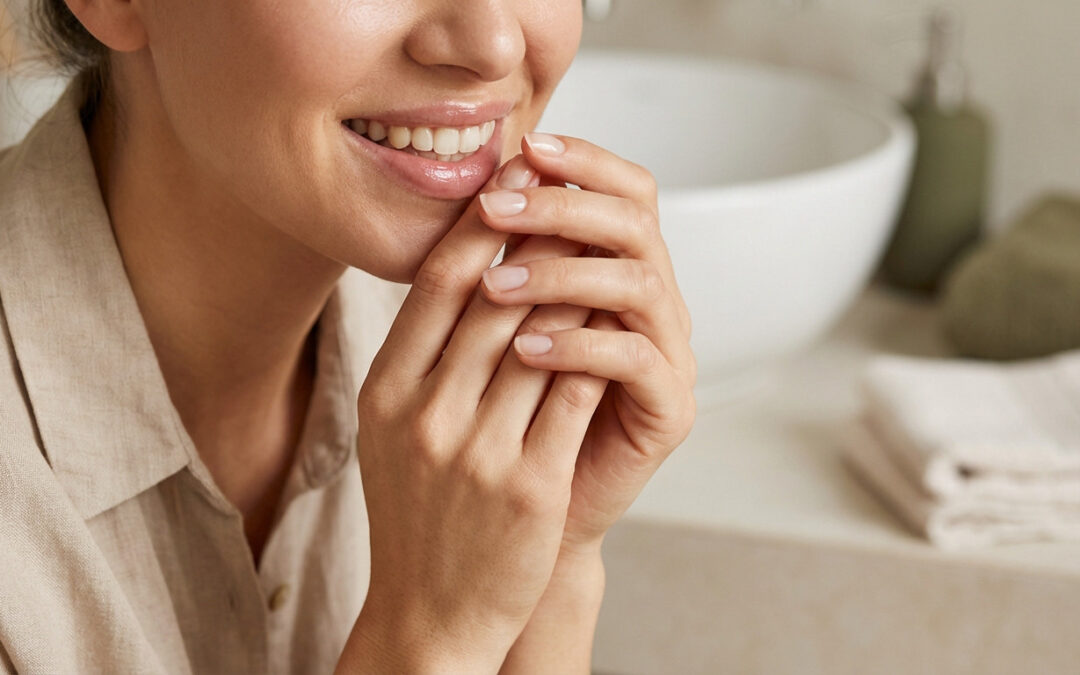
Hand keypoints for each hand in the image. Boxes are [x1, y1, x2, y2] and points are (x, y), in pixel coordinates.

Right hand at [338, 156, 611, 673]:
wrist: (429, 610)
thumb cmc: (415, 514)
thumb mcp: (391, 430)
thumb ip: (419, 356)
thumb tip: (462, 273)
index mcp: (385, 393)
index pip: (435, 286)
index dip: (479, 223)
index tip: (511, 179)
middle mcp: (424, 415)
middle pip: (491, 299)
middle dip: (537, 235)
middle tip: (567, 190)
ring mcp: (476, 451)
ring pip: (540, 337)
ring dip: (576, 282)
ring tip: (600, 243)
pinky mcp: (529, 483)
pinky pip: (573, 393)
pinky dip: (597, 348)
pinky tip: (616, 318)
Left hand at [479, 133, 696, 557]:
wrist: (519, 518)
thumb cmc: (499, 418)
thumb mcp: (491, 330)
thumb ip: (499, 266)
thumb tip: (472, 189)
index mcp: (618, 271)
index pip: (624, 189)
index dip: (581, 161)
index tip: (519, 151)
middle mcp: (653, 302)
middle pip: (634, 221)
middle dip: (561, 206)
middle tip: (494, 208)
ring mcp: (668, 353)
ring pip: (639, 281)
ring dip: (561, 273)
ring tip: (494, 286)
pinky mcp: (670, 406)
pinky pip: (636, 357)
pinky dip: (578, 345)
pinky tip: (524, 349)